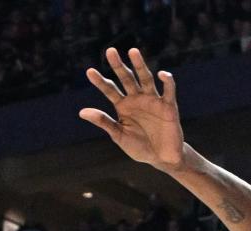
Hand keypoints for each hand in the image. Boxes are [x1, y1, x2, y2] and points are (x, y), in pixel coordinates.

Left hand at [80, 48, 185, 170]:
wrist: (162, 158)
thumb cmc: (140, 147)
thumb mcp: (119, 136)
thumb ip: (104, 122)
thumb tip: (81, 112)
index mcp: (123, 106)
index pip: (110, 90)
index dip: (100, 82)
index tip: (89, 71)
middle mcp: (137, 98)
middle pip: (127, 78)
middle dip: (119, 66)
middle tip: (110, 51)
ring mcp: (152, 100)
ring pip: (145, 78)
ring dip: (139, 65)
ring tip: (133, 51)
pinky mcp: (168, 105)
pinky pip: (168, 90)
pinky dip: (167, 81)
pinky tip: (162, 74)